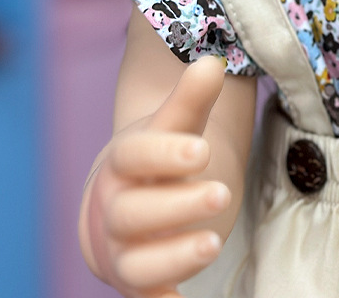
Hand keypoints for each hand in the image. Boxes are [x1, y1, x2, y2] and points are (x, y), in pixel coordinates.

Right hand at [83, 56, 230, 297]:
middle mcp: (117, 206)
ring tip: (214, 242)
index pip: (136, 156)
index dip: (165, 153)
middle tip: (221, 194)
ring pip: (138, 260)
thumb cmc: (156, 156)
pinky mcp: (136, 281)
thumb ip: (193, 98)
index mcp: (125, 161)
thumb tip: (213, 63)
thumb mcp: (174, 124)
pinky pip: (144, 296)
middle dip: (178, 205)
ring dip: (174, 255)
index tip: (201, 150)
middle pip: (135, 210)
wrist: (119, 203)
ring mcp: (123, 248)